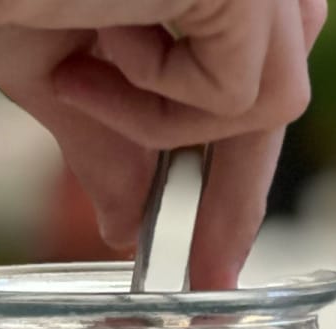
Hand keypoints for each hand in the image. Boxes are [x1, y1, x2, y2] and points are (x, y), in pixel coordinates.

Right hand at [0, 0, 327, 288]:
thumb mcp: (57, 73)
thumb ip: (112, 141)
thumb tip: (129, 222)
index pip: (254, 80)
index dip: (239, 174)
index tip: (214, 262)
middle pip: (278, 93)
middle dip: (231, 189)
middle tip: (201, 273)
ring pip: (273, 98)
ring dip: (168, 123)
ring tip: (80, 82)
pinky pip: (241, 94)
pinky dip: (160, 104)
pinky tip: (93, 50)